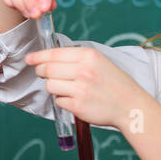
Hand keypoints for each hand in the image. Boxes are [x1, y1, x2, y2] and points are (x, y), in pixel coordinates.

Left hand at [25, 46, 150, 129]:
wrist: (130, 106)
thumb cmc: (114, 83)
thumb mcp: (99, 62)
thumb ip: (77, 58)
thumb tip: (48, 58)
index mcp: (89, 56)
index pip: (54, 53)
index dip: (38, 56)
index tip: (29, 59)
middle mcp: (84, 70)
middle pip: (47, 69)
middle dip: (41, 72)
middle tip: (42, 74)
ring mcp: (80, 89)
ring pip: (50, 86)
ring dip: (53, 88)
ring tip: (67, 88)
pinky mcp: (78, 106)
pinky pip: (59, 101)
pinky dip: (63, 101)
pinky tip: (76, 100)